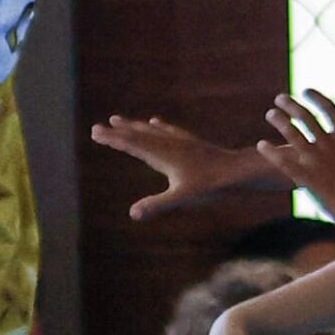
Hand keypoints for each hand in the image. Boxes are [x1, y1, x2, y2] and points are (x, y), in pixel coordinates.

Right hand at [88, 114, 256, 219]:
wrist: (239, 171)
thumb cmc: (211, 186)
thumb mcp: (182, 197)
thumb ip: (157, 204)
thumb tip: (132, 214)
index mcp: (163, 155)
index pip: (132, 144)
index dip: (113, 139)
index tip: (95, 132)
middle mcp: (169, 145)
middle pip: (138, 135)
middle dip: (117, 132)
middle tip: (97, 127)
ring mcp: (181, 142)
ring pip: (152, 131)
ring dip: (133, 126)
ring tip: (119, 120)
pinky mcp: (192, 143)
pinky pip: (170, 131)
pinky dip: (158, 127)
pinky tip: (155, 122)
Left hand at [258, 90, 334, 231]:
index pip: (331, 110)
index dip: (317, 98)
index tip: (306, 91)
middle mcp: (331, 145)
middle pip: (308, 118)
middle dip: (292, 106)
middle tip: (280, 99)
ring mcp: (317, 160)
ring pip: (293, 133)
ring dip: (280, 120)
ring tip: (270, 113)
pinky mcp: (306, 176)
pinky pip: (282, 159)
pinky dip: (270, 150)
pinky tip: (261, 144)